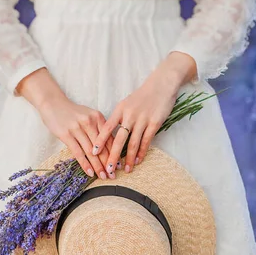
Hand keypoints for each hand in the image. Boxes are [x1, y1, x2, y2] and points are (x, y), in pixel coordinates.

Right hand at [15, 67, 114, 178]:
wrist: (52, 103)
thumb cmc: (72, 113)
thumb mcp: (89, 116)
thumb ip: (99, 129)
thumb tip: (110, 148)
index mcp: (98, 117)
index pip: (109, 139)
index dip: (115, 154)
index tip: (119, 166)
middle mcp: (89, 122)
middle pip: (102, 147)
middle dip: (108, 163)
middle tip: (113, 175)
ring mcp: (77, 128)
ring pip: (91, 152)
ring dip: (98, 166)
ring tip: (103, 176)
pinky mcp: (66, 134)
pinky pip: (78, 152)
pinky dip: (85, 164)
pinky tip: (90, 173)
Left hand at [91, 52, 194, 173]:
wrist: (161, 84)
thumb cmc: (143, 95)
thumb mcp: (127, 103)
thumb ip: (119, 117)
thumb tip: (111, 135)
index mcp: (120, 110)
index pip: (107, 128)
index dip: (100, 141)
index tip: (93, 153)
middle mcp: (129, 115)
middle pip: (118, 140)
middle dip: (112, 157)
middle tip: (108, 170)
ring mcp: (142, 120)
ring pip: (133, 143)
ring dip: (128, 159)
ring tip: (125, 170)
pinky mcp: (154, 123)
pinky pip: (146, 141)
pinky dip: (141, 152)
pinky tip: (138, 161)